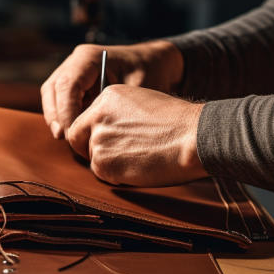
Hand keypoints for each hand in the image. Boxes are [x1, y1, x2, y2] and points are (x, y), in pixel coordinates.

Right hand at [40, 41, 183, 138]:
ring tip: (68, 138)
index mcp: (89, 57)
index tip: (73, 134)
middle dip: (56, 116)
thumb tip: (96, 132)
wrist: (154, 63)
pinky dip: (63, 116)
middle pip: (52, 88)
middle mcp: (76, 61)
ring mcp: (72, 70)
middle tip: (66, 138)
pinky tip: (74, 133)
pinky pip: (59, 99)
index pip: (67, 84)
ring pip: (51, 94)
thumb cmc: (149, 73)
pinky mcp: (74, 83)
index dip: (66, 111)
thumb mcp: (139, 89)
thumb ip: (116, 108)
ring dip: (56, 117)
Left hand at [66, 85, 206, 186]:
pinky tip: (139, 167)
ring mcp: (98, 139)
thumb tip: (111, 133)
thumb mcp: (143, 105)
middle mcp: (97, 115)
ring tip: (139, 159)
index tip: (110, 142)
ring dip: (110, 163)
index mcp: (107, 96)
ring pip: (92, 158)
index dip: (95, 133)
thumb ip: (120, 115)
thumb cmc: (179, 123)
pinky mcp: (103, 162)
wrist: (193, 136)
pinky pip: (102, 174)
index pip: (86, 119)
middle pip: (80, 138)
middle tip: (116, 157)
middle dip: (92, 149)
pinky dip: (117, 176)